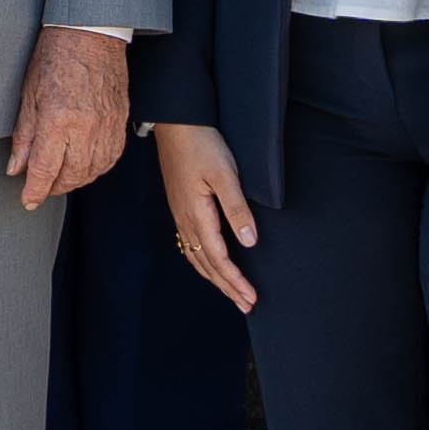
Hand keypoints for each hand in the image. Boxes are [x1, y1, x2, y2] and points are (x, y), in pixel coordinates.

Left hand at [7, 24, 134, 208]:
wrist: (92, 32)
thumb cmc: (56, 56)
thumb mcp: (29, 94)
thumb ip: (23, 136)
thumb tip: (15, 168)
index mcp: (57, 120)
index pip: (45, 170)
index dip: (34, 191)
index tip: (27, 200)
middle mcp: (85, 128)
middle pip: (71, 177)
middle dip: (54, 188)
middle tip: (42, 187)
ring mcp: (107, 126)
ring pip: (93, 172)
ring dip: (75, 181)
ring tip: (61, 177)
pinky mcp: (120, 122)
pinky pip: (111, 158)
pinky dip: (96, 168)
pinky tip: (84, 164)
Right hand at [153, 122, 258, 309]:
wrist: (176, 123)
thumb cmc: (202, 144)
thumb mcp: (225, 174)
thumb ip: (236, 208)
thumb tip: (249, 242)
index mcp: (197, 215)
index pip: (219, 259)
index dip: (235, 281)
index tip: (251, 297)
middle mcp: (185, 221)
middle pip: (207, 265)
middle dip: (227, 287)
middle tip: (246, 305)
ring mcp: (180, 215)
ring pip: (197, 258)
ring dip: (215, 279)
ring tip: (231, 293)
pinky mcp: (181, 208)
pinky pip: (189, 246)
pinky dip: (203, 263)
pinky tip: (209, 265)